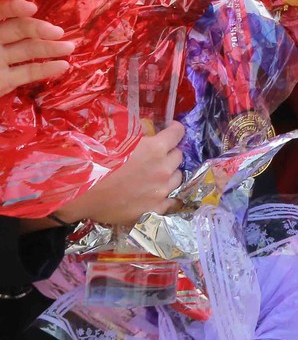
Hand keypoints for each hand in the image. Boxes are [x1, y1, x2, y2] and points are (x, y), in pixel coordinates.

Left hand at [0, 0, 72, 94]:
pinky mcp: (4, 81)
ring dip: (50, 48)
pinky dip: (45, 70)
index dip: (14, 7)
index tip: (31, 8)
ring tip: (69, 47)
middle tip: (57, 32)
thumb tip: (19, 9)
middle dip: (39, 29)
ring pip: (27, 51)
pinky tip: (63, 66)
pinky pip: (26, 73)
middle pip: (19, 29)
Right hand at [54, 123, 184, 225]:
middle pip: (178, 156)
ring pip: (177, 177)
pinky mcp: (154, 210)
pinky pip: (171, 202)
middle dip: (169, 152)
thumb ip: (135, 133)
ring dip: (169, 173)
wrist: (77, 193)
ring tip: (156, 174)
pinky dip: (166, 196)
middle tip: (157, 154)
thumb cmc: (93, 161)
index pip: (178, 133)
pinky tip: (159, 194)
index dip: (174, 129)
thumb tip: (146, 128)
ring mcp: (160, 192)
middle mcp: (163, 169)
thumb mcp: (114, 137)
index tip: (170, 129)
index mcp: (155, 148)